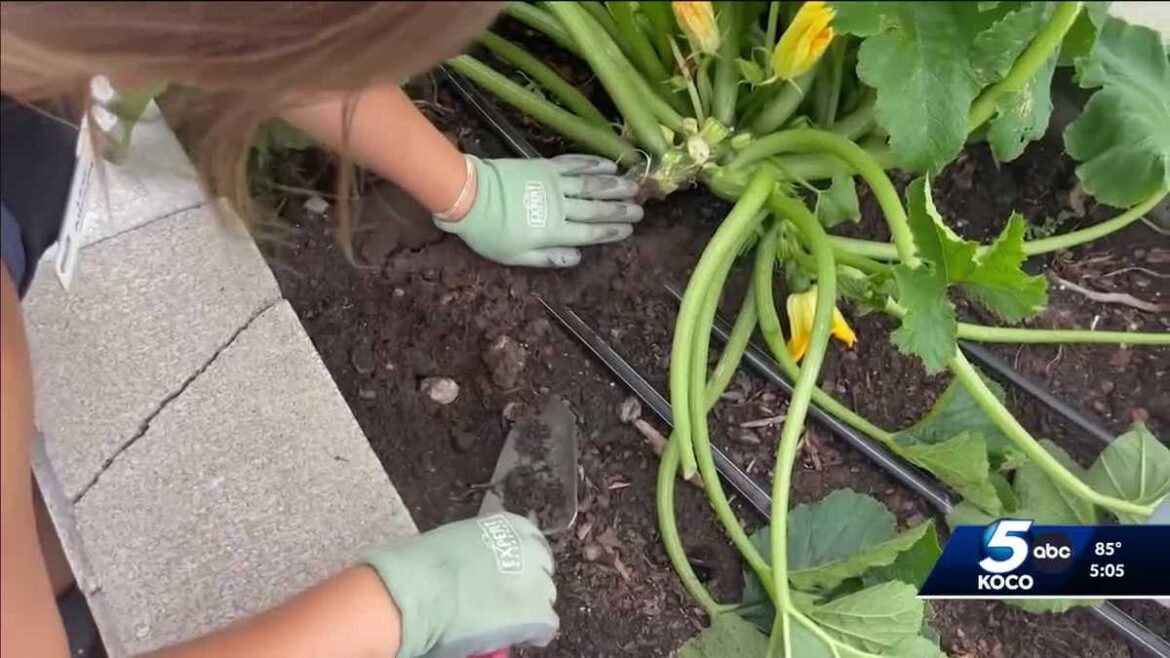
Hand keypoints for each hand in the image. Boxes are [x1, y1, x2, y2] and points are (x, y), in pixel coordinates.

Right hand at [361, 513, 557, 657]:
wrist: (419, 589)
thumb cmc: (423, 564)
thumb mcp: (459, 539)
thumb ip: (479, 549)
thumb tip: (477, 565)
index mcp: (512, 525)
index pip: (532, 546)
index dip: (519, 565)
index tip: (505, 579)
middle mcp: (531, 548)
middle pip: (541, 572)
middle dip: (527, 586)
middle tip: (502, 601)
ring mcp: (537, 582)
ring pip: (544, 599)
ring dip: (529, 608)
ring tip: (503, 620)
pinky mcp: (536, 615)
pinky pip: (545, 628)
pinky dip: (531, 634)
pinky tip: (513, 637)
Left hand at [435, 155, 642, 266]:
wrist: (470, 196)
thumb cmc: (490, 232)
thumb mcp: (515, 256)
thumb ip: (548, 257)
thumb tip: (578, 257)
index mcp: (554, 231)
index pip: (590, 232)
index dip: (612, 231)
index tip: (629, 229)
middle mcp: (560, 206)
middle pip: (596, 208)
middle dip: (620, 209)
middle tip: (641, 209)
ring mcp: (553, 183)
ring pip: (591, 184)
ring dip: (614, 185)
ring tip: (634, 186)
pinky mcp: (545, 166)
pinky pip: (574, 163)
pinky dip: (593, 164)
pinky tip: (609, 165)